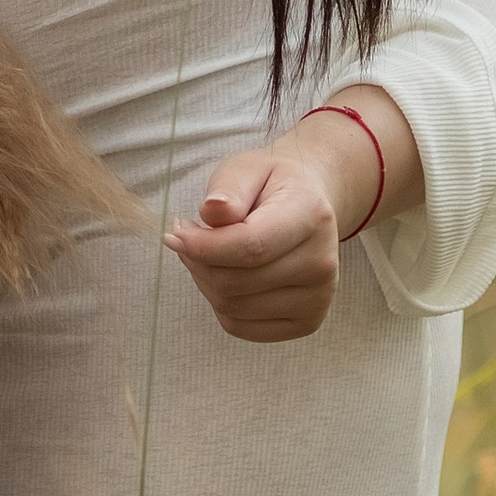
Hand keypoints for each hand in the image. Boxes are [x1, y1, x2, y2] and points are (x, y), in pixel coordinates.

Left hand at [168, 150, 342, 339]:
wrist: (309, 205)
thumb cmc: (271, 184)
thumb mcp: (247, 168)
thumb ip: (229, 189)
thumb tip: (212, 211)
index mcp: (311, 217)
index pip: (252, 247)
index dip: (204, 247)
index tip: (174, 234)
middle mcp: (321, 263)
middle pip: (236, 282)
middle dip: (197, 261)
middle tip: (186, 235)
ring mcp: (317, 299)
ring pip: (233, 307)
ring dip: (205, 280)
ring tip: (207, 250)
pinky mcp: (306, 322)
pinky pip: (241, 327)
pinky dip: (220, 303)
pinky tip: (224, 274)